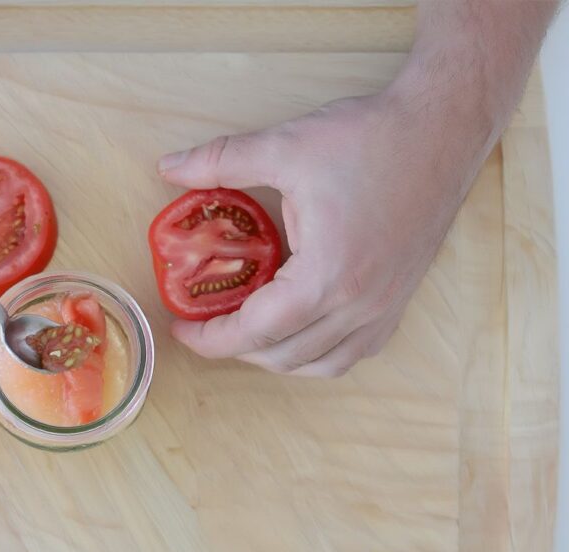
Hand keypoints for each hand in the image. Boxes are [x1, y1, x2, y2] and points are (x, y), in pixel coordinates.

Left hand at [159, 88, 495, 376]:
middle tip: (205, 323)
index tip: (182, 328)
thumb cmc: (371, 137)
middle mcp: (361, 304)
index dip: (212, 339)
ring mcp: (386, 307)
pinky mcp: (400, 299)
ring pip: (322, 363)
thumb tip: (168, 167)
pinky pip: (354, 351)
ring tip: (245, 327)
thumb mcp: (284, 146)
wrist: (444, 128)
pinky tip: (297, 324)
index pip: (257, 332)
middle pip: (284, 355)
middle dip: (235, 348)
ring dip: (276, 355)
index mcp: (328, 275)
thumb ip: (220, 161)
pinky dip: (318, 351)